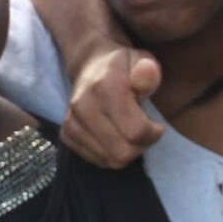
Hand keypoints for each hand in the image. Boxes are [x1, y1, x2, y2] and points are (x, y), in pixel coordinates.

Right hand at [61, 44, 164, 168]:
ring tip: (129, 132)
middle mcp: (83, 106)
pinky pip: (97, 161)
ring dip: (127, 151)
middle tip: (145, 131)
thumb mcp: (141, 60)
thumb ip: (148, 71)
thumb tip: (148, 71)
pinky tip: (115, 136)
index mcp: (105, 87)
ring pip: (110, 160)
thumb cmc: (123, 66)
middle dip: (141, 146)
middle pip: (122, 153)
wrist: (89, 65)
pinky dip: (111, 154)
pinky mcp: (65, 134)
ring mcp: (71, 122)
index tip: (156, 124)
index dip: (154, 133)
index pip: (136, 132)